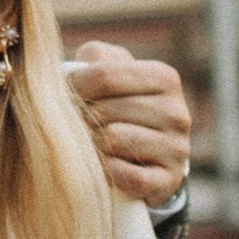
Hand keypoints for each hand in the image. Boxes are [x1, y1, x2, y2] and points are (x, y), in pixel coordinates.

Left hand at [64, 43, 190, 206]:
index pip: (104, 75)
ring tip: (91, 143)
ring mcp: (177, 148)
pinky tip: (105, 167)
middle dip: (82, 118)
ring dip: (93, 145)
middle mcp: (177, 112)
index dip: (74, 86)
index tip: (62, 95)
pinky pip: (128, 176)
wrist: (147, 155)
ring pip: (114, 141)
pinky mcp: (169, 180)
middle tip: (75, 124)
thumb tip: (75, 70)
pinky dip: (108, 172)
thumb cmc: (119, 105)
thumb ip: (95, 58)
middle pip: (106, 110)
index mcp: (164, 77)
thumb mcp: (111, 71)